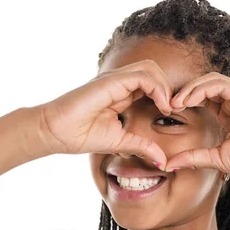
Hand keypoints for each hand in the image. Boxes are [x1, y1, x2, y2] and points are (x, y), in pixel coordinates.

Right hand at [37, 60, 173, 166]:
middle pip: (155, 71)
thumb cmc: (79, 135)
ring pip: (151, 69)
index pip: (152, 84)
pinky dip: (157, 89)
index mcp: (121, 93)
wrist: (54, 132)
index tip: (173, 116)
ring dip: (165, 87)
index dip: (166, 96)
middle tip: (175, 111)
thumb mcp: (119, 143)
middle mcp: (119, 82)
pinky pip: (142, 76)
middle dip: (170, 89)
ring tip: (168, 109)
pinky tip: (161, 107)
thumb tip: (162, 161)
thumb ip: (141, 146)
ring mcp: (114, 79)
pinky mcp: (110, 81)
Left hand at [165, 72, 229, 182]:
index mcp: (229, 113)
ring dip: (189, 89)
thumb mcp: (218, 158)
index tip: (166, 113)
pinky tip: (188, 101)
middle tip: (165, 105)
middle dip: (182, 92)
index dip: (183, 102)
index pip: (202, 98)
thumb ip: (195, 157)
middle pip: (203, 85)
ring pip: (210, 80)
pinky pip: (221, 85)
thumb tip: (169, 163)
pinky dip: (201, 89)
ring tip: (174, 103)